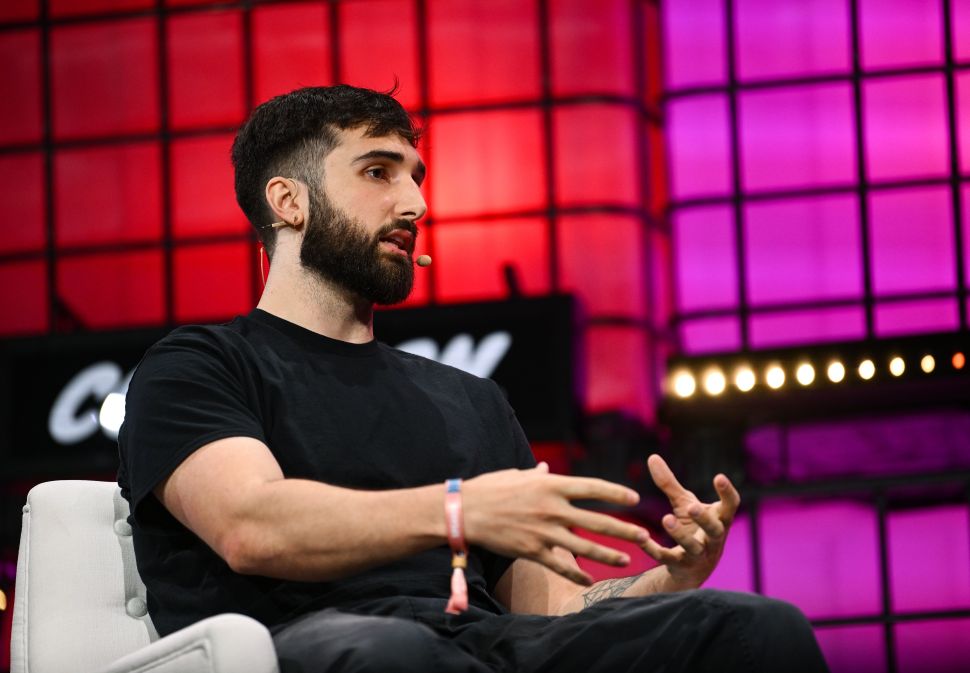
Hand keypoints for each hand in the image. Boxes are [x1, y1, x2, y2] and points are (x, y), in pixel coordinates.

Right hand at [462, 463, 649, 585]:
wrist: (464, 511)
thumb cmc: (489, 488)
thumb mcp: (517, 475)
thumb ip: (536, 474)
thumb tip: (546, 467)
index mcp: (549, 484)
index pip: (591, 487)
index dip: (615, 493)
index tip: (634, 498)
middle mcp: (551, 508)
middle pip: (596, 521)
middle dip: (623, 530)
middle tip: (644, 536)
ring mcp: (543, 531)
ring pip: (584, 547)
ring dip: (609, 555)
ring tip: (627, 560)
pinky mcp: (532, 551)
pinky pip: (560, 565)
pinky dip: (577, 574)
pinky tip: (590, 581)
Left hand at [641, 454, 739, 590]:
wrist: (692, 568)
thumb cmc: (693, 528)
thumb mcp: (684, 504)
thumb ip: (669, 484)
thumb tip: (652, 456)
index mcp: (719, 520)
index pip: (730, 506)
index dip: (727, 493)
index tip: (719, 477)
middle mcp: (713, 539)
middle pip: (714, 530)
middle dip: (704, 519)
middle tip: (692, 507)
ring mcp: (699, 555)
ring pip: (693, 547)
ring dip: (680, 534)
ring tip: (666, 519)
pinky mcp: (680, 566)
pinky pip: (667, 559)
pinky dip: (654, 550)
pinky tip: (641, 539)